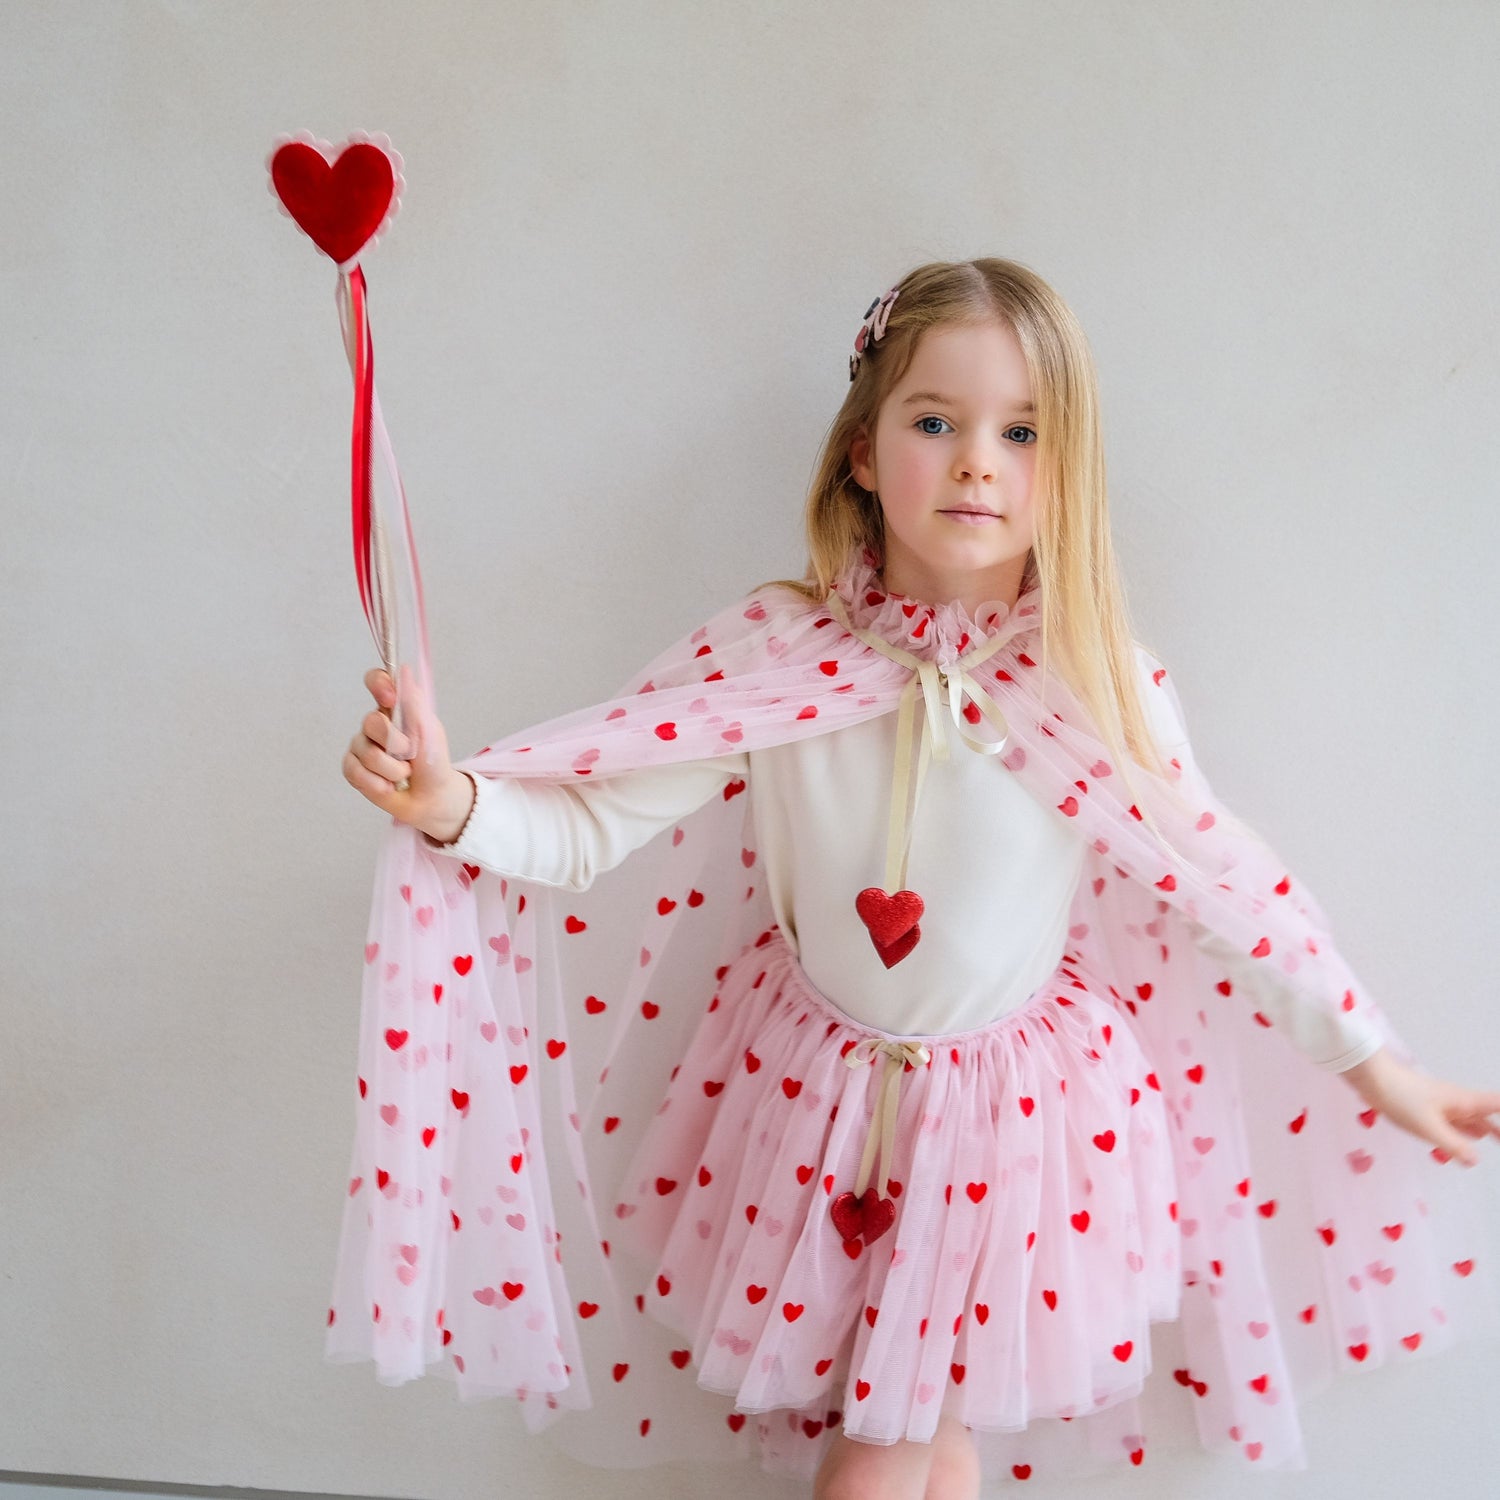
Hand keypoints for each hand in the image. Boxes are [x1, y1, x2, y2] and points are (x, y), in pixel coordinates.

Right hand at [343, 664, 472, 839]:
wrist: (431, 798)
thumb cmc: (433, 761)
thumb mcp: (429, 729)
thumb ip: (414, 702)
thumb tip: (404, 669)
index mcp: (395, 708)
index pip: (377, 681)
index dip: (378, 683)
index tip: (390, 698)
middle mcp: (375, 723)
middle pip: (370, 721)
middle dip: (395, 744)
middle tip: (410, 755)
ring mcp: (362, 745)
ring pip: (365, 752)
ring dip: (391, 769)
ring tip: (404, 775)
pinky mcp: (353, 768)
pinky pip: (354, 771)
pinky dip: (376, 783)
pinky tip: (388, 787)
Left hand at [1341, 1047, 1499, 1166]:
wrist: (1371, 1077)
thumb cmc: (1400, 1097)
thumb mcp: (1429, 1127)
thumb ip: (1453, 1145)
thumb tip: (1476, 1160)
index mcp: (1464, 1101)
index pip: (1497, 1104)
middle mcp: (1456, 1101)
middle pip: (1485, 1113)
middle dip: (1497, 1126)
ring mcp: (1440, 1103)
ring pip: (1467, 1116)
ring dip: (1480, 1127)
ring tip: (1493, 1138)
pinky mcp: (1424, 1106)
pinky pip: (1449, 1119)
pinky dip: (1459, 1130)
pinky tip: (1459, 1137)